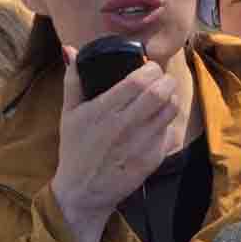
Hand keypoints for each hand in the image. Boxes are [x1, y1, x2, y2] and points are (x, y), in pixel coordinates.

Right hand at [50, 48, 181, 241]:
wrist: (83, 191)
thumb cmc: (75, 149)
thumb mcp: (68, 113)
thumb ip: (72, 79)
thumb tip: (71, 50)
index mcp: (103, 111)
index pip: (139, 81)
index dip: (150, 69)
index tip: (148, 67)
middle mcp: (124, 126)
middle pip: (161, 93)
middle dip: (165, 80)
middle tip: (160, 79)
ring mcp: (141, 144)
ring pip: (171, 110)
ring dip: (171, 98)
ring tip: (163, 96)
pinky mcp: (152, 159)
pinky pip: (170, 132)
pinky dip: (168, 122)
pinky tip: (158, 121)